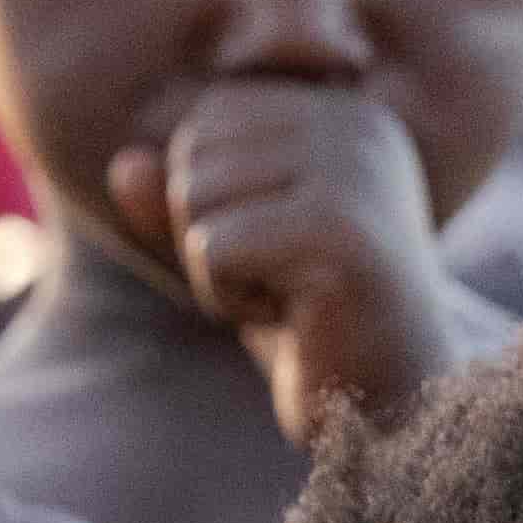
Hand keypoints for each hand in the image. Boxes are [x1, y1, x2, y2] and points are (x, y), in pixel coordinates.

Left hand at [131, 78, 482, 440]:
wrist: (400, 409)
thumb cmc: (319, 325)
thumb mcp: (239, 248)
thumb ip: (182, 199)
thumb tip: (122, 166)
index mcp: (346, 113)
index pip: (211, 117)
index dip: (215, 198)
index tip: (284, 249)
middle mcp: (358, 126)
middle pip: (195, 149)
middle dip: (210, 229)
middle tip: (284, 279)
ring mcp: (355, 173)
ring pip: (195, 195)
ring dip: (218, 269)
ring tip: (292, 298)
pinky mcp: (338, 231)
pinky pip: (212, 248)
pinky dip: (229, 298)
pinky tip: (294, 320)